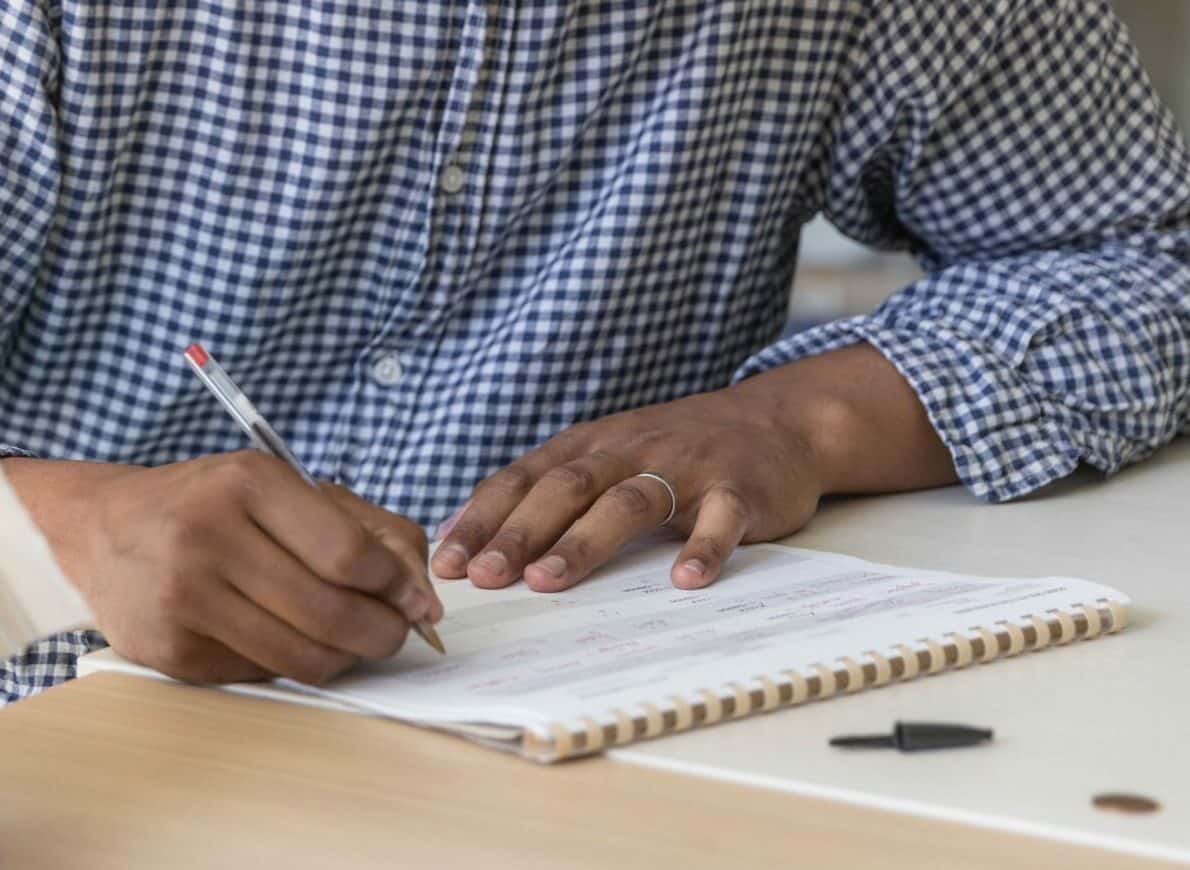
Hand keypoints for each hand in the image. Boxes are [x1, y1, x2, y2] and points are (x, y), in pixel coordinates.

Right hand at [4, 452, 441, 684]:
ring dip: (347, 658)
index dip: (396, 587)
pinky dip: (293, 663)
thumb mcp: (291, 488)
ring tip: (356, 643)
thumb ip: (371, 530)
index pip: (348, 554)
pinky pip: (261, 673)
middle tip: (396, 634)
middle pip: (330, 612)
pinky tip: (291, 640)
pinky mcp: (169, 650)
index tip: (416, 601)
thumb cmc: (218, 504)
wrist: (106, 526)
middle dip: (383, 633)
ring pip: (301, 656)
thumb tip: (421, 596)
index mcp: (249, 483)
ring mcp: (184, 598)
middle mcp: (209, 537)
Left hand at [430, 387, 822, 592]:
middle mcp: (629, 450)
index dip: (482, 519)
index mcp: (589, 446)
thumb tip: (461, 530)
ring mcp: (684, 468)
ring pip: (628, 501)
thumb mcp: (603, 455)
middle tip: (485, 578)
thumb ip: (541, 488)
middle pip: (566, 488)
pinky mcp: (737, 488)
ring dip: (586, 542)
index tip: (445, 564)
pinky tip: (686, 580)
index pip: (523, 480)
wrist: (774, 421)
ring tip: (550, 582)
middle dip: (520, 533)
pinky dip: (703, 548)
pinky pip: (719, 518)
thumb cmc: (673, 450)